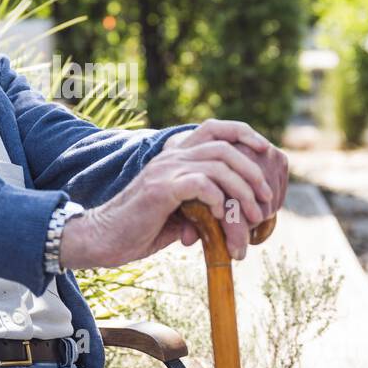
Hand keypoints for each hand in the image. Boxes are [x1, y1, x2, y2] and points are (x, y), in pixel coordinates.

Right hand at [59, 119, 281, 268]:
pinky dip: (219, 199)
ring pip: (218, 165)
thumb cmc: (137, 230)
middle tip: (266, 198)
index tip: (265, 150)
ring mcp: (165, 171)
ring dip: (243, 190)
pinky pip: (201, 184)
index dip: (244, 133)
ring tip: (252, 216)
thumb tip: (229, 214)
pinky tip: (221, 216)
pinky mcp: (160, 189)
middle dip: (253, 171)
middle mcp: (171, 157)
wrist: (102, 239)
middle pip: (225, 147)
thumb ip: (200, 206)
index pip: (215, 128)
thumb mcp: (177, 215)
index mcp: (175, 157)